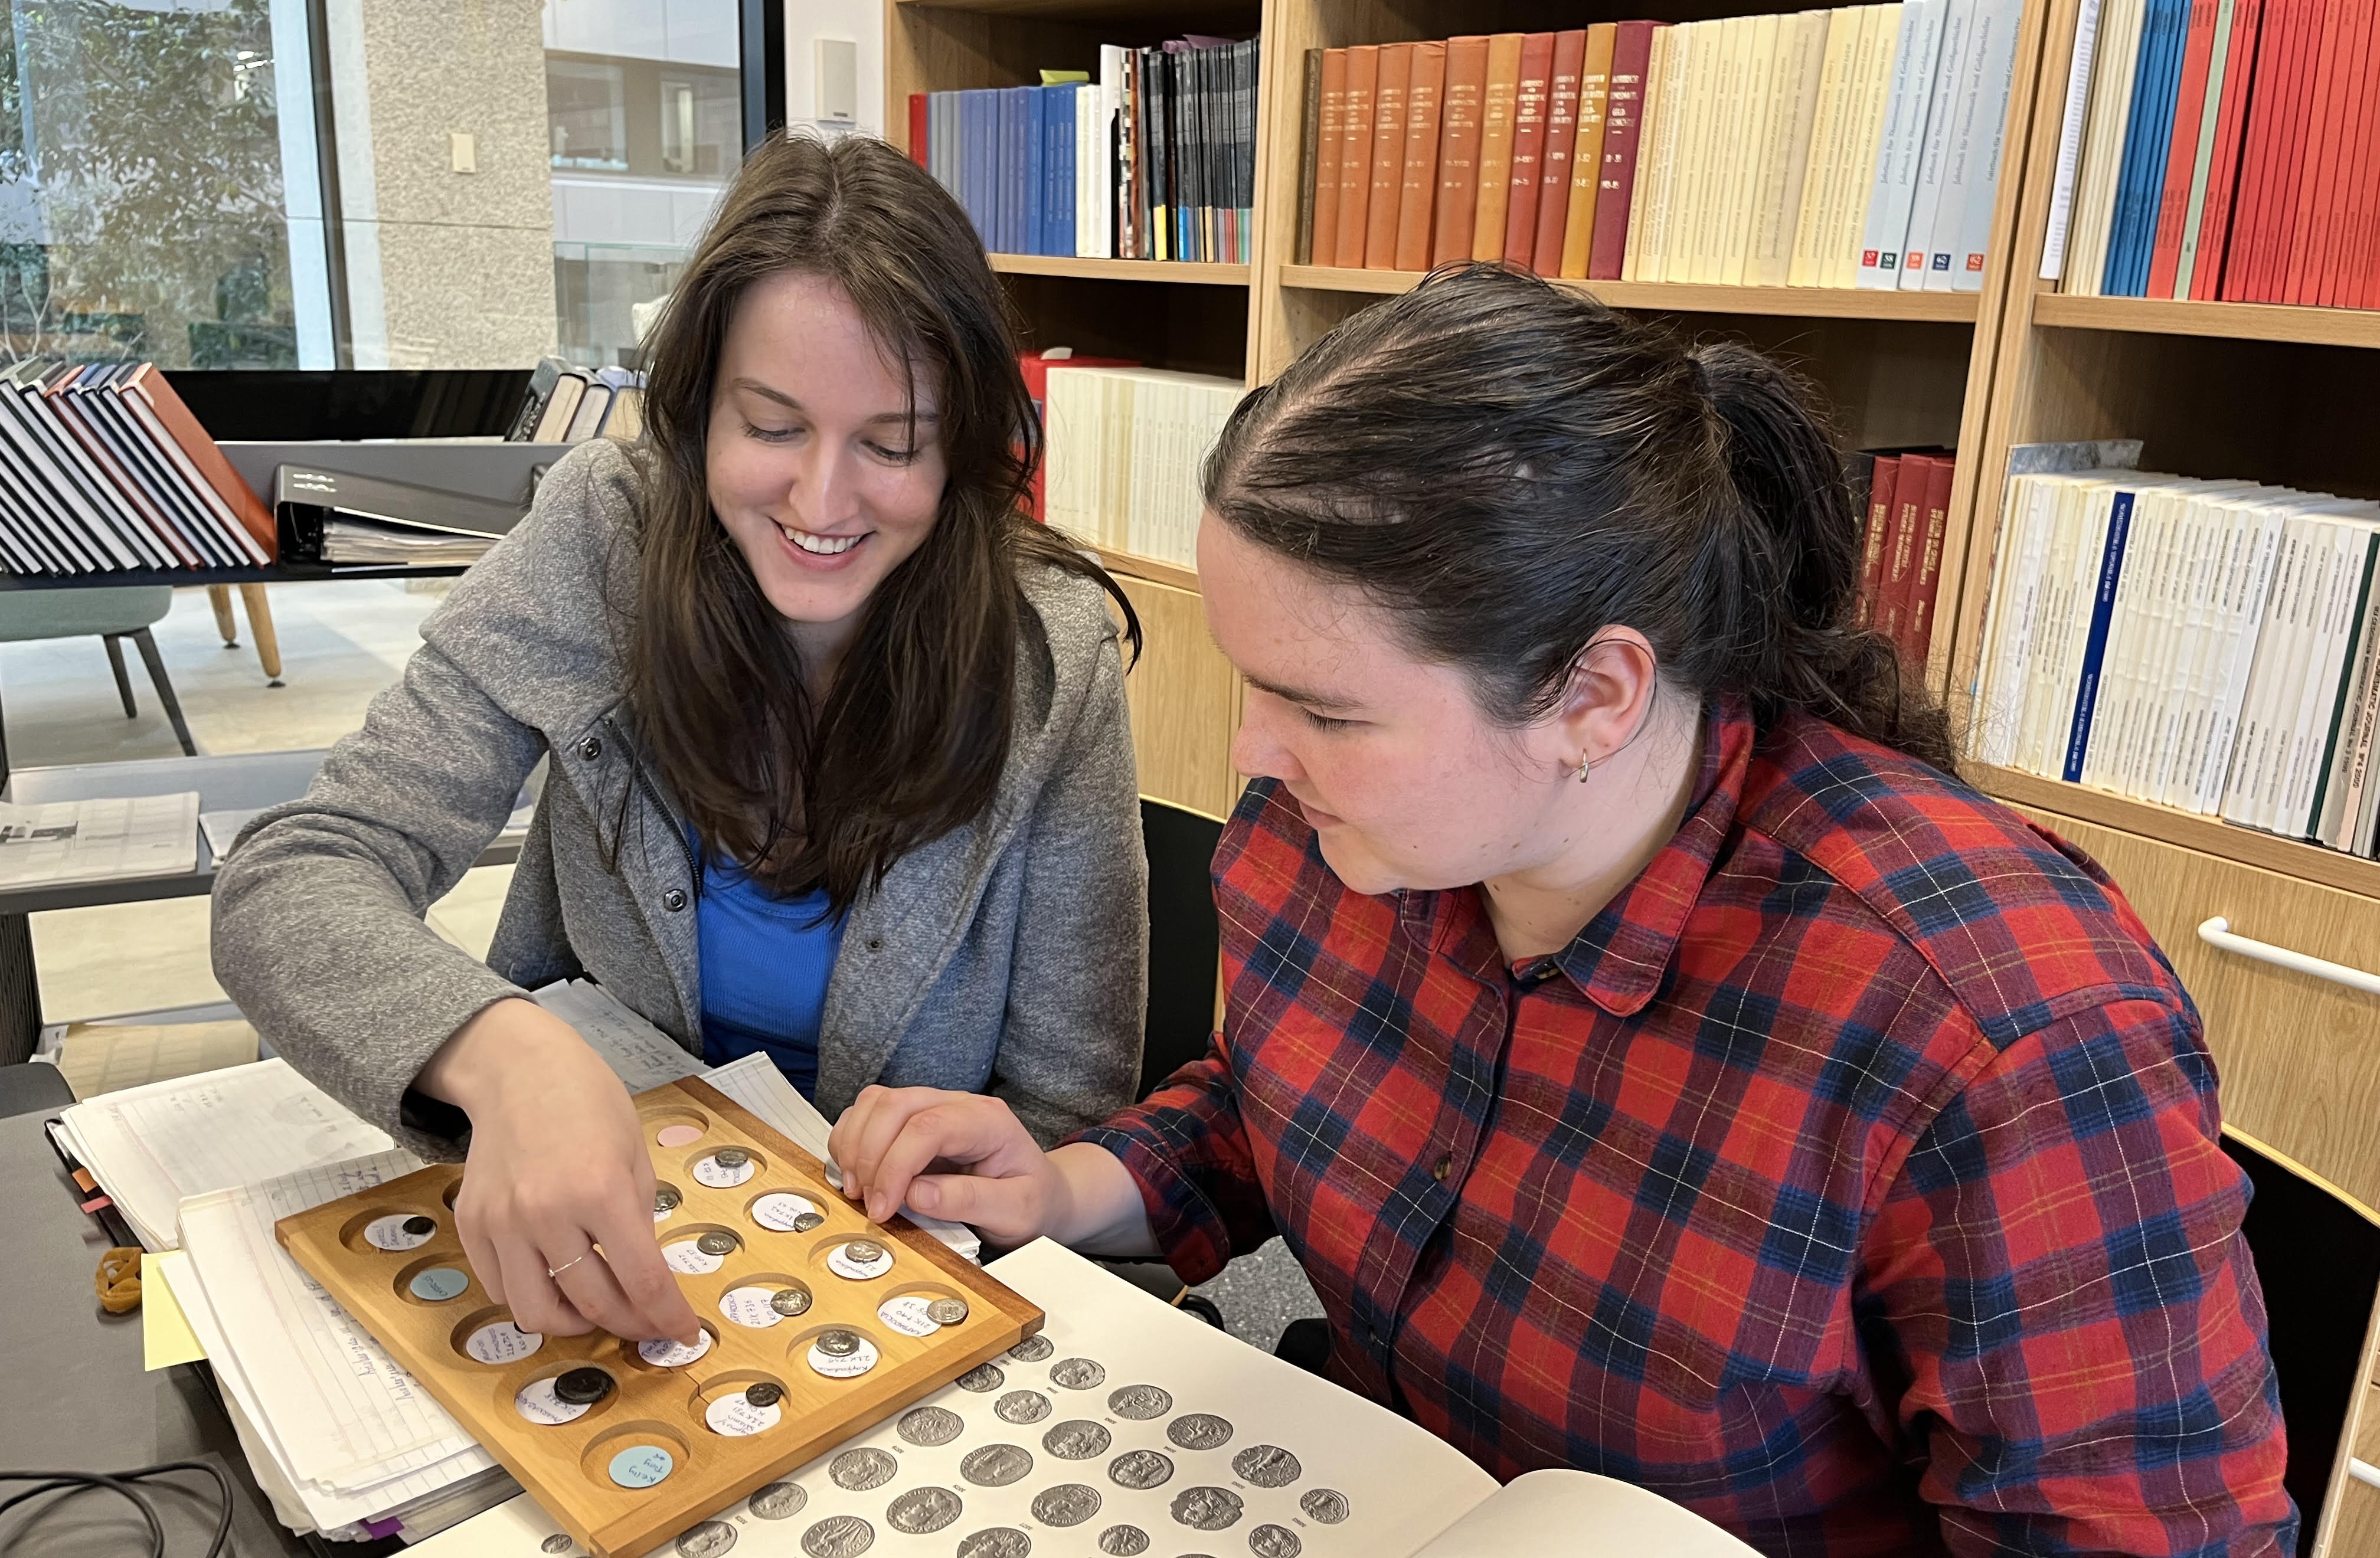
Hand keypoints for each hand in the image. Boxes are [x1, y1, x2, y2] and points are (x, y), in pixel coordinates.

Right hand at [415, 998, 700, 1343]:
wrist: (518, 1071)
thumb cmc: (589, 1105)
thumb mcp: (634, 1157)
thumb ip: (639, 1221)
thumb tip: (647, 1283)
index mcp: (600, 1190)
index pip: (642, 1280)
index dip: (667, 1317)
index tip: (683, 1334)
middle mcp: (545, 1213)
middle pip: (591, 1303)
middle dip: (627, 1324)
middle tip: (644, 1322)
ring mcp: (501, 1223)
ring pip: (535, 1312)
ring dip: (573, 1323)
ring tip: (596, 1308)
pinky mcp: (470, 1225)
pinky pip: (500, 1288)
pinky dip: (531, 1297)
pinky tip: (554, 1282)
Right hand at [829, 1086, 1159, 1256]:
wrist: (1042, 1194)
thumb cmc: (1032, 1201)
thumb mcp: (1015, 1212)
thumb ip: (970, 1201)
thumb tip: (916, 1194)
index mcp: (988, 1121)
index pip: (928, 1127)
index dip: (895, 1167)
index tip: (883, 1208)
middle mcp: (958, 1104)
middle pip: (895, 1105)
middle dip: (869, 1156)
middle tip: (869, 1203)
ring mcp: (933, 1107)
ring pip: (876, 1102)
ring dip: (855, 1145)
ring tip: (859, 1191)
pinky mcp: (913, 1120)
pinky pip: (868, 1114)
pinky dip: (852, 1141)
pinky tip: (859, 1175)